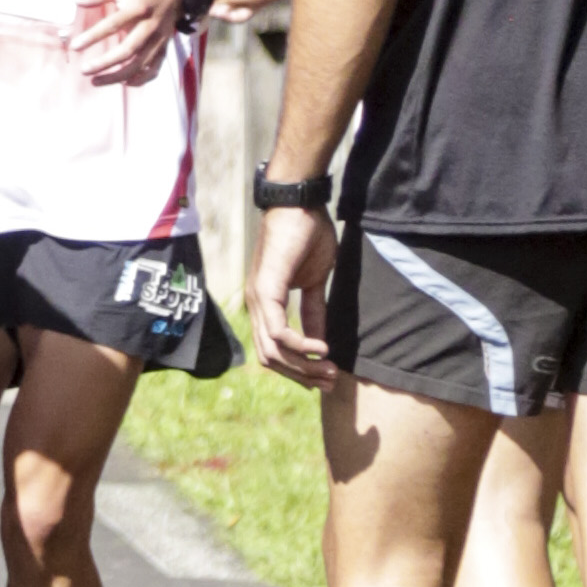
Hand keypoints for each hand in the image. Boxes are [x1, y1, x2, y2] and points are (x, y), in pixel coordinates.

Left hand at [69, 0, 185, 85]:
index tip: (74, 46)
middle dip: (105, 63)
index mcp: (137, 8)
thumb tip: (77, 1)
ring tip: (95, 81)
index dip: (93, 36)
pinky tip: (124, 83)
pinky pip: (155, 68)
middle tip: (84, 70)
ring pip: (140, 64)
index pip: (113, 24)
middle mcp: (149, 26)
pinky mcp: (164, 47)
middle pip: (128, 50)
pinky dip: (141, 79)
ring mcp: (158, 39)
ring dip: (118, 76)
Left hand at [250, 204, 336, 386]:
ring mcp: (257, 298)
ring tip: (330, 370)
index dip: (298, 369)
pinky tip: (322, 348)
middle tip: (331, 381)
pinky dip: (300, 345)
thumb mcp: (315, 281)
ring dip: (303, 366)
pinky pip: (278, 330)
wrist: (300, 205)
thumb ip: (314, 310)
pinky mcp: (266, 289)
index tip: (326, 377)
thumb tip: (321, 339)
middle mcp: (255, 305)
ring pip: (273, 350)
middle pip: (270, 358)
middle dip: (302, 375)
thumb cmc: (307, 237)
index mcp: (264, 304)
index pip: (273, 351)